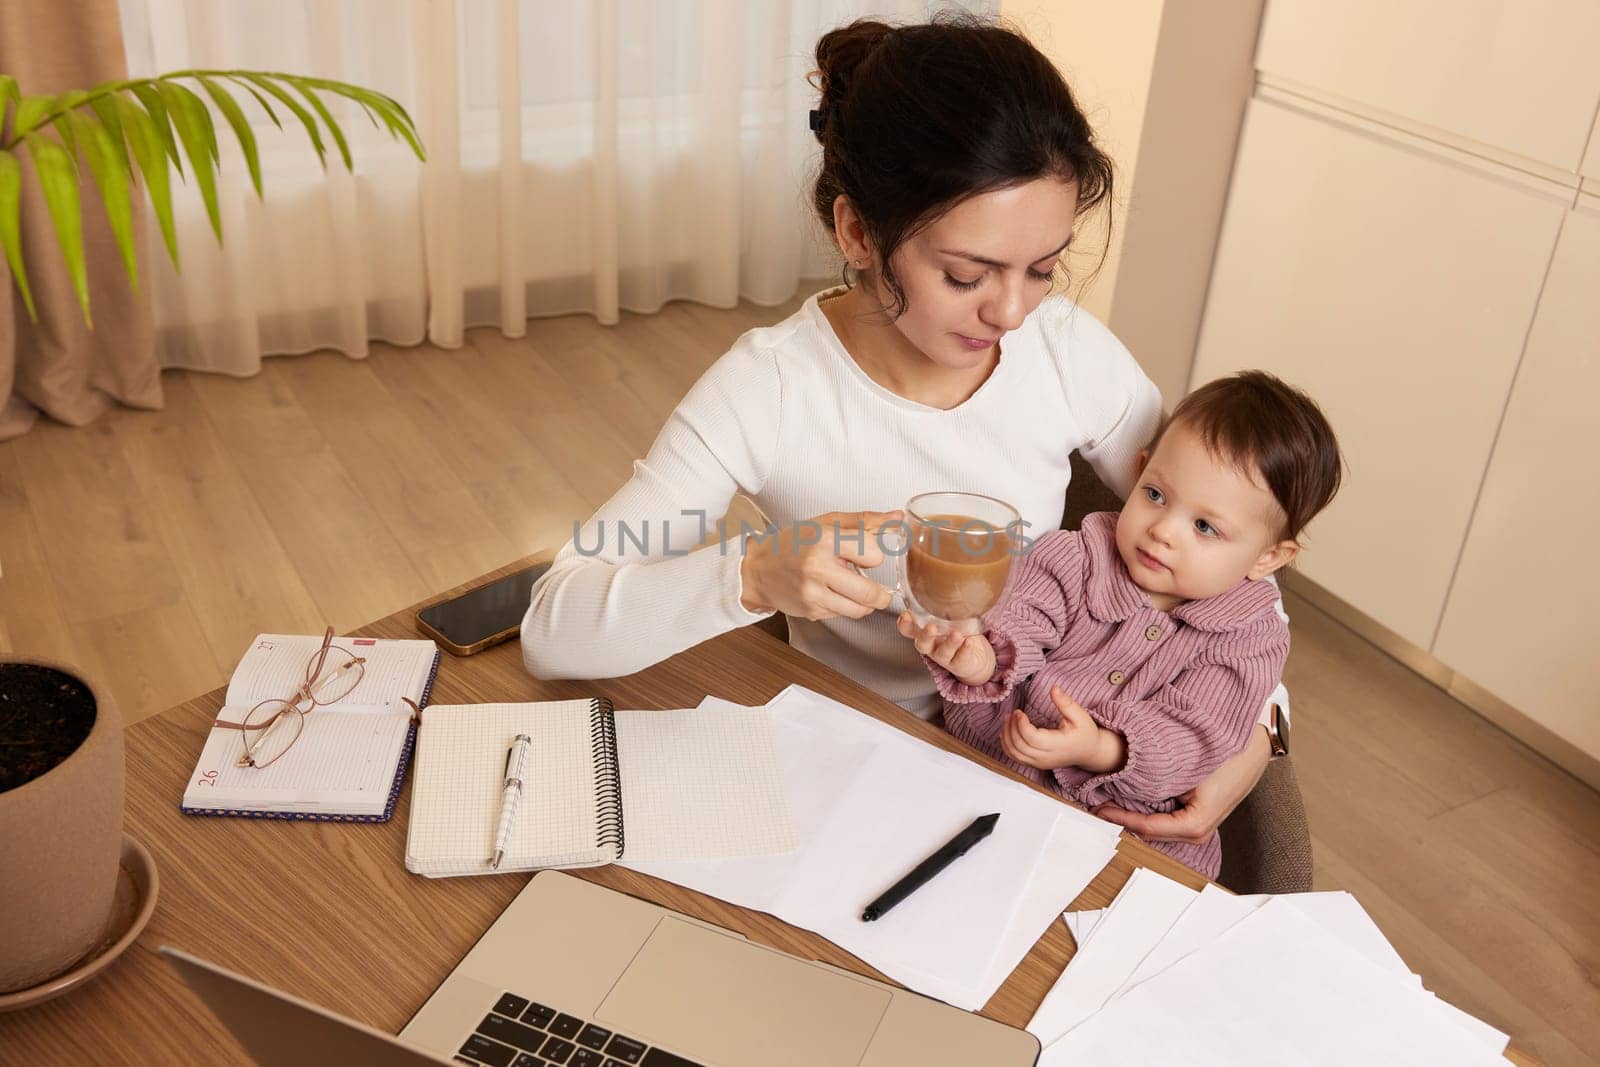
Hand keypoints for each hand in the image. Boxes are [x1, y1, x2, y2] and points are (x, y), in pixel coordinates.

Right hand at [738, 510, 901, 620]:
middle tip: (880, 590)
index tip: (866, 554)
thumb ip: (865, 521)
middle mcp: (818, 567)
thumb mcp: (827, 523)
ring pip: (860, 609)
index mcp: (825, 539)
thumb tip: (898, 517)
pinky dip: (846, 607)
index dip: (874, 556)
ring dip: (865, 603)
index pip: (874, 555)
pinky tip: (835, 595)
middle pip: (871, 592)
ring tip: (856, 591)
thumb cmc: (794, 543)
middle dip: (881, 593)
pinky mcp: (811, 611)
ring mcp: (813, 593)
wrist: (758, 569)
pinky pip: (843, 615)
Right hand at [896, 612, 994, 685]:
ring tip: (957, 635)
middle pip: (922, 644)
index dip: (904, 624)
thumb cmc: (957, 633)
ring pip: (943, 653)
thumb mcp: (947, 618)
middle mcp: (932, 645)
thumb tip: (945, 580)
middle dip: (925, 636)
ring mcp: (945, 656)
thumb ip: (942, 605)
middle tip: (931, 627)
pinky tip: (969, 642)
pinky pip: (961, 658)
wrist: (973, 659)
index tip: (906, 615)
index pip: (908, 629)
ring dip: (949, 643)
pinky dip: (965, 650)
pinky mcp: (959, 663)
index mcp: (924, 632)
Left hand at [1000, 686, 1122, 771]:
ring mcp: (1040, 763)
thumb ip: (1066, 703)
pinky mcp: (1036, 764)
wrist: (1089, 752)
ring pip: (1015, 754)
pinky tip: (1006, 733)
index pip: (1031, 738)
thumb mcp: (1080, 716)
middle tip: (1013, 713)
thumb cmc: (1085, 733)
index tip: (1019, 711)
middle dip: (1011, 728)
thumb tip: (1054, 688)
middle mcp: (1047, 758)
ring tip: (1008, 720)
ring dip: (1006, 736)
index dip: (1021, 724)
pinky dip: (1007, 746)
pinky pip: (1016, 758)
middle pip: (1019, 746)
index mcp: (1058, 746)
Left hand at [1093, 724, 1270, 843]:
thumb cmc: (1226, 753)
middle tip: (1096, 804)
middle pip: (1150, 832)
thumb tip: (1123, 783)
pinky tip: (1133, 797)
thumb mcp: (1187, 768)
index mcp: (1195, 825)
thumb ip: (1156, 781)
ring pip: (1158, 827)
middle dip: (1123, 818)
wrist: (1256, 741)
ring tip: (1109, 800)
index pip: (1146, 827)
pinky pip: (1168, 819)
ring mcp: (1201, 826)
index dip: (1118, 817)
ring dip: (1134, 815)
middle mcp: (1198, 832)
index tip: (1097, 807)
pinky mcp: (1200, 816)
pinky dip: (1149, 811)